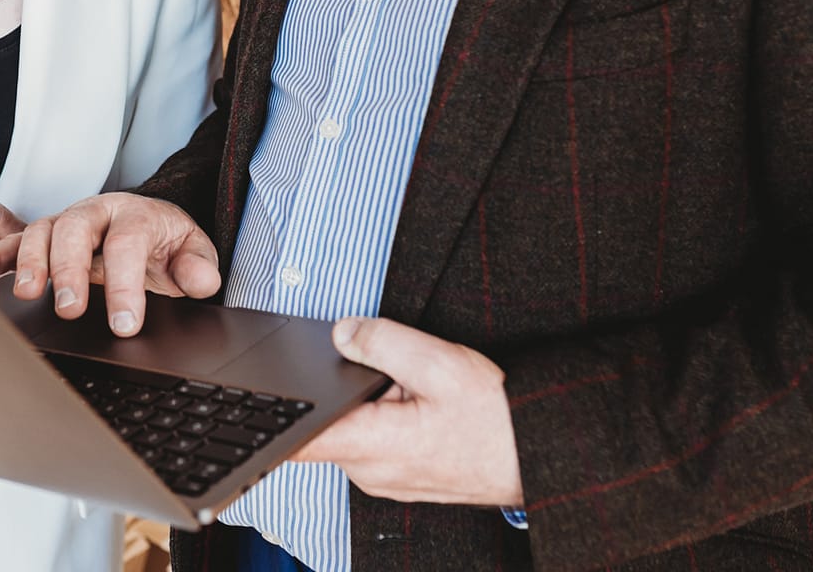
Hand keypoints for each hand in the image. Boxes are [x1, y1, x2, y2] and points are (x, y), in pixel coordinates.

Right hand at [0, 192, 219, 334]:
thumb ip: (198, 266)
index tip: (125, 323)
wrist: (148, 224)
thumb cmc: (164, 242)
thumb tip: (201, 280)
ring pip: (41, 232)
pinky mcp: (44, 238)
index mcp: (134, 215)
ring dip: (30, 261)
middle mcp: (94, 214)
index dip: (125, 285)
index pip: (127, 245)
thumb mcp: (191, 250)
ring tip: (26, 292)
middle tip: (70, 307)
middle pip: (76, 231)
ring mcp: (66, 224)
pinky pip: (12, 241)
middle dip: (69, 269)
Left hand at [290, 317, 523, 506]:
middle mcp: (370, 471)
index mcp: (372, 445)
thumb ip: (381, 342)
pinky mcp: (400, 477)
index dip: (281, 408)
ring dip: (369, 404)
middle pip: (327, 422)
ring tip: (414, 393)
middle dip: (343, 390)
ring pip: (353, 429)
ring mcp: (385, 479)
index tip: (275, 387)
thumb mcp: (438, 363)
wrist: (536, 457)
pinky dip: (385, 419)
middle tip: (389, 373)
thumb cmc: (497, 420)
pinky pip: (374, 442)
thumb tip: (342, 333)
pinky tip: (419, 409)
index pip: (299, 436)